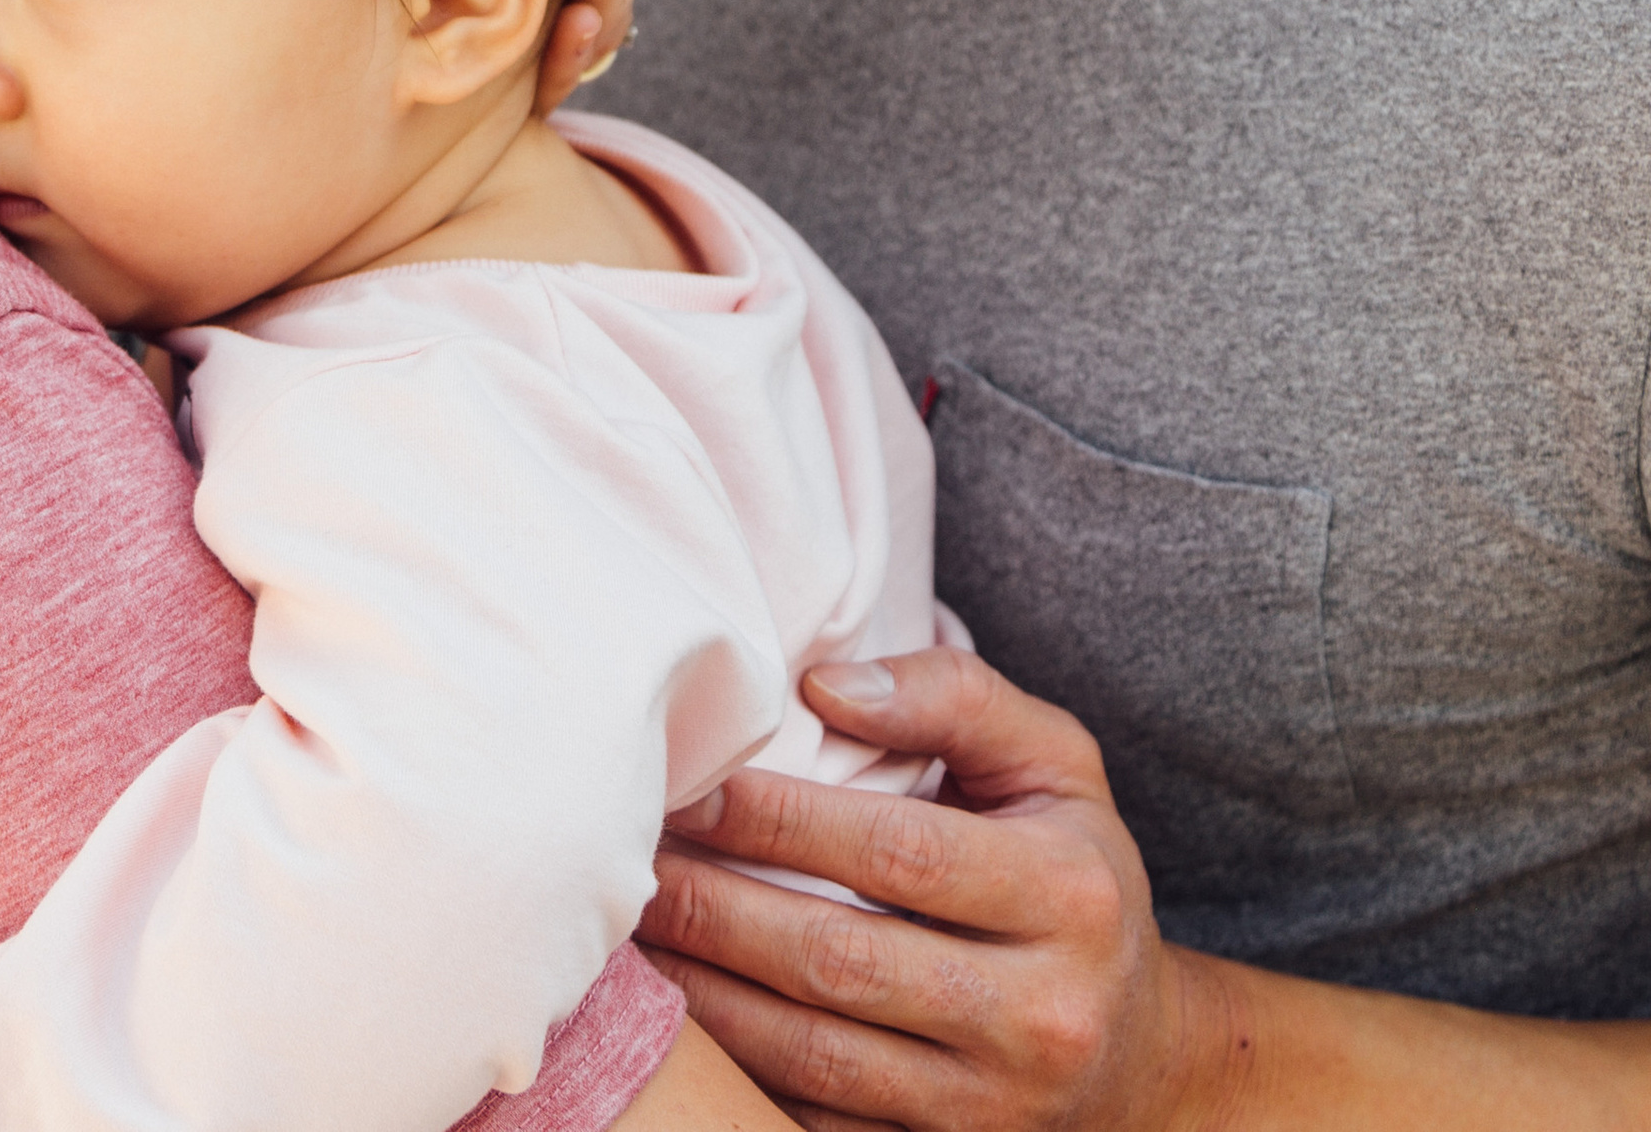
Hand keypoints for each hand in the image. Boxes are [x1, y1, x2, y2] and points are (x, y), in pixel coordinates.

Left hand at [635, 648, 1246, 1131]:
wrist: (1145, 1053)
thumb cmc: (1073, 869)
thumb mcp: (1053, 761)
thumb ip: (953, 696)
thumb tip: (824, 686)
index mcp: (1067, 895)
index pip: (898, 852)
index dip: (780, 820)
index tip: (691, 786)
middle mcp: (1040, 1014)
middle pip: (841, 961)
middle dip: (716, 909)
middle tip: (631, 861)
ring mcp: (992, 1108)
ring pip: (816, 1059)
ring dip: (704, 995)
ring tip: (628, 933)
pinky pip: (820, 1125)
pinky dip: (739, 1075)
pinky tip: (674, 1018)